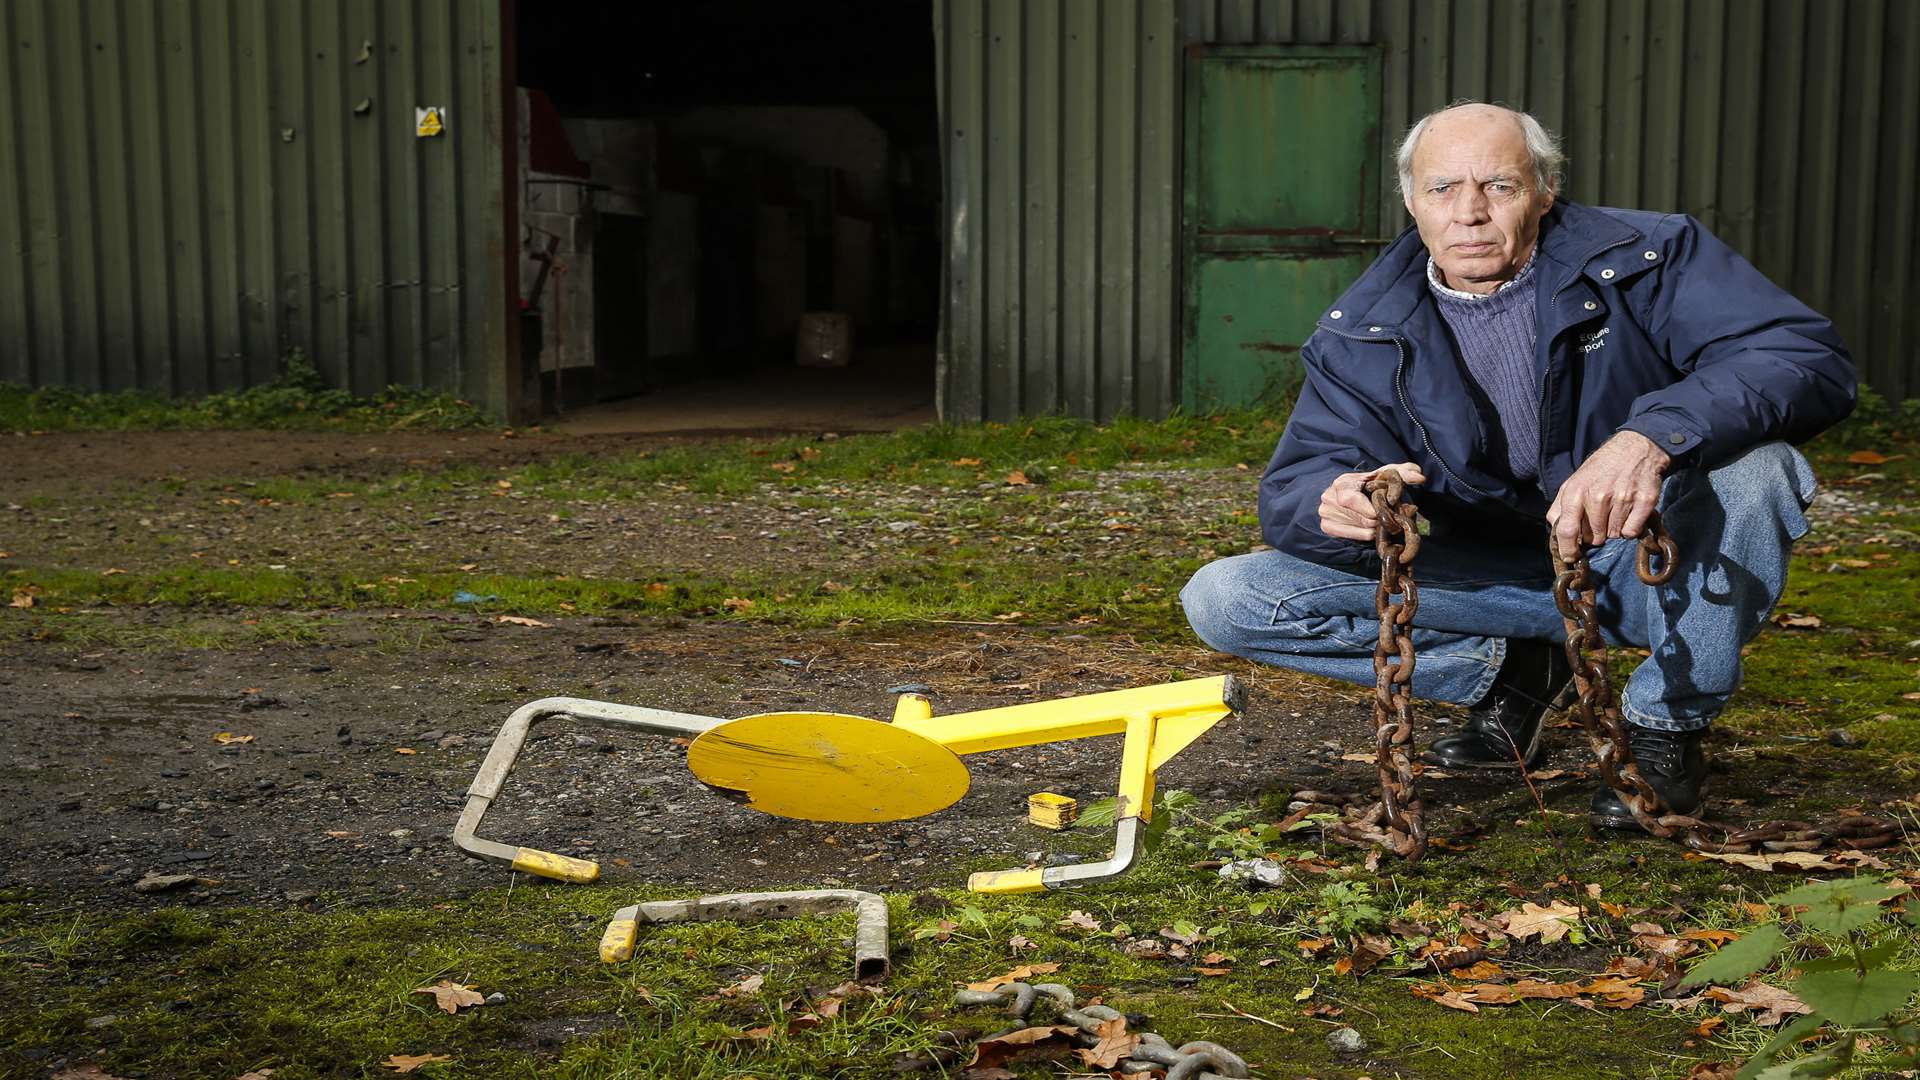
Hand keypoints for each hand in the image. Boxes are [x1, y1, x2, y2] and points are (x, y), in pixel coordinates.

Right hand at [1318, 462, 1427, 540]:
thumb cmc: (1368, 483)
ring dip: (1376, 527)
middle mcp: (1329, 497)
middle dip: (1381, 519)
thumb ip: (1402, 473)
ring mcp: (1325, 514)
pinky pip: (1355, 536)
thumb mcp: (1384, 475)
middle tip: (1388, 514)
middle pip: (1365, 519)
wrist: (1346, 491)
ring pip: (1363, 529)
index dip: (1377, 509)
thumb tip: (1420, 477)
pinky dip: (1366, 534)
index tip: (1389, 506)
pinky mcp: (1326, 526)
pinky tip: (1368, 526)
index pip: (1356, 503)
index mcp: (1342, 482)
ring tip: (1378, 518)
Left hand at [1547, 430, 1670, 558]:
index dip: (1567, 549)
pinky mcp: (1644, 502)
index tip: (1571, 557)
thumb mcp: (1574, 482)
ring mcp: (1622, 499)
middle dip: (1596, 534)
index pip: (1566, 530)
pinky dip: (1630, 528)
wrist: (1635, 449)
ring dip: (1614, 529)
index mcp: (1576, 492)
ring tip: (1615, 509)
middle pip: (1593, 538)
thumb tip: (1556, 532)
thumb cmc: (1601, 469)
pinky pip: (1631, 532)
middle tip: (1601, 516)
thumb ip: (1561, 507)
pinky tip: (1629, 512)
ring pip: (1613, 536)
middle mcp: (1598, 496)